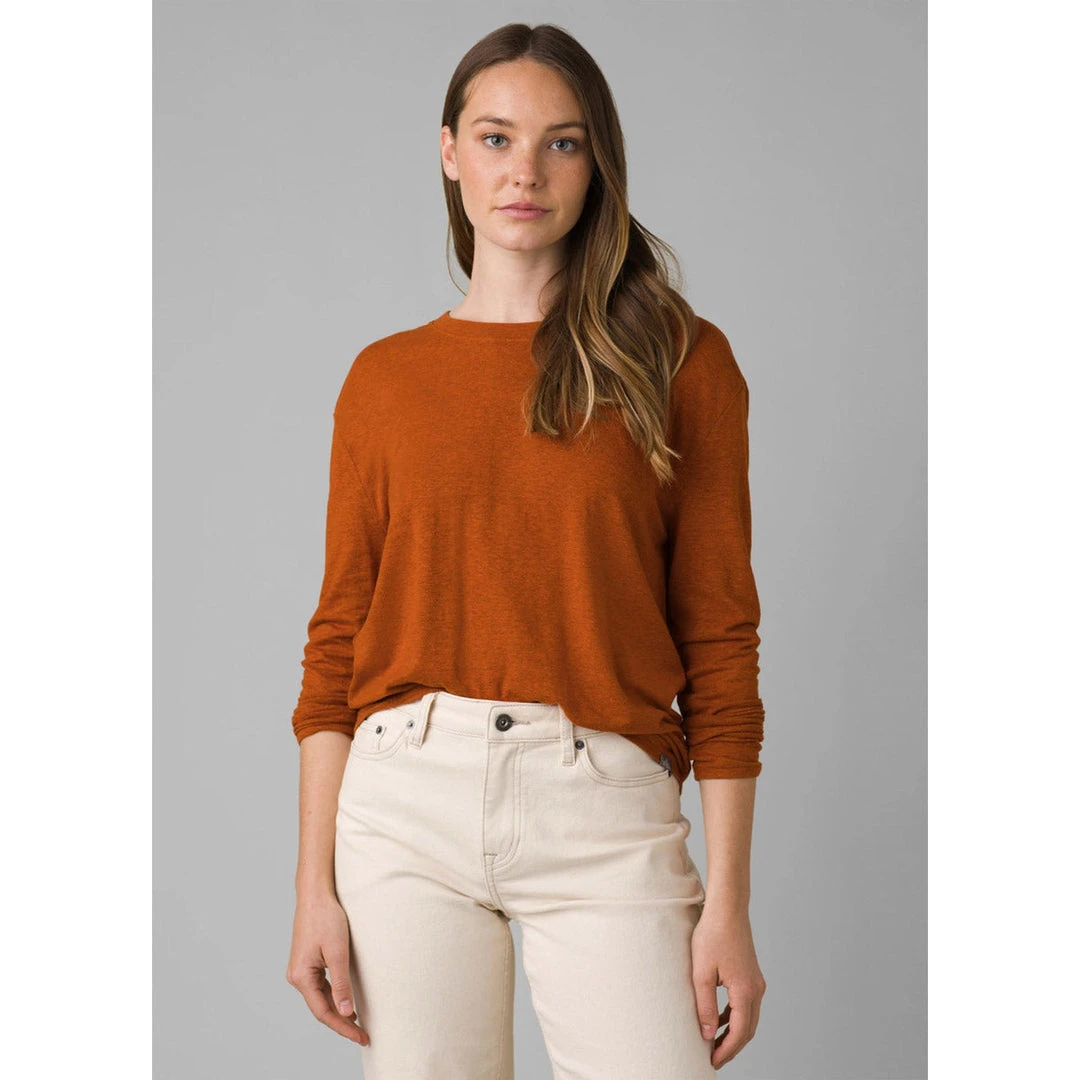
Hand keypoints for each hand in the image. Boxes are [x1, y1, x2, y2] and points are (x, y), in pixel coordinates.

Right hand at [286, 891, 367, 1046]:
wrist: (315, 895)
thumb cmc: (326, 918)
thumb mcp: (338, 952)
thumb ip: (340, 983)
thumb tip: (345, 1012)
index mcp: (301, 977)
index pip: (324, 1012)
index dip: (343, 1027)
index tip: (361, 1036)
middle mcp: (297, 977)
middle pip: (321, 1008)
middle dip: (342, 1023)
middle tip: (363, 1035)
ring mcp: (300, 970)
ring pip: (320, 999)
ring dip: (338, 1011)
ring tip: (357, 1024)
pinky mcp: (306, 963)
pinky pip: (320, 987)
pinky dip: (333, 997)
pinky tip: (345, 1003)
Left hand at [691, 907, 765, 1069]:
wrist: (727, 908)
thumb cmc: (712, 935)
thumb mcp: (702, 973)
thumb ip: (705, 1006)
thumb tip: (708, 1034)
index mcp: (745, 992)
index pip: (739, 1034)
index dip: (725, 1051)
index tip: (711, 1062)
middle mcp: (756, 989)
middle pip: (747, 1030)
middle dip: (731, 1047)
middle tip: (713, 1058)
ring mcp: (756, 982)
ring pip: (748, 1018)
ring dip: (733, 1033)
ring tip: (714, 1043)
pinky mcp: (751, 974)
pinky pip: (746, 1005)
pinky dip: (734, 1017)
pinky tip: (719, 1020)